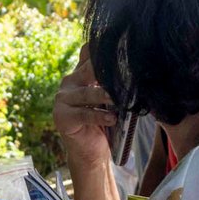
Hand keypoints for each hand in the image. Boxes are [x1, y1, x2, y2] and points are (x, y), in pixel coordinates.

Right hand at [54, 45, 117, 169]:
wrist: (89, 152)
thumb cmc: (103, 123)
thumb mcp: (107, 98)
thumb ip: (112, 82)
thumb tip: (136, 66)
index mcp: (79, 74)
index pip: (88, 53)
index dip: (101, 48)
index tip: (121, 48)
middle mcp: (68, 82)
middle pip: (88, 70)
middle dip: (106, 71)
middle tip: (125, 72)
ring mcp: (62, 99)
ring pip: (86, 94)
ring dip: (104, 95)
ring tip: (119, 99)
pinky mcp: (62, 117)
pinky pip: (84, 114)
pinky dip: (100, 116)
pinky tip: (112, 118)